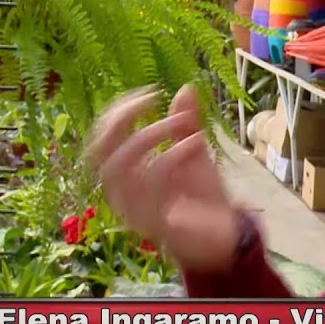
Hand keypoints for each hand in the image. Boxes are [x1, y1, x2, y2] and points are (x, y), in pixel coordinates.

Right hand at [85, 85, 240, 270]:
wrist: (225, 235)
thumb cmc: (203, 195)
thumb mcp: (194, 151)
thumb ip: (186, 122)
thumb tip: (185, 88)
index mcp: (123, 176)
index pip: (100, 141)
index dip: (116, 113)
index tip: (147, 92)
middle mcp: (121, 194)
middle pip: (99, 154)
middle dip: (123, 120)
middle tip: (153, 99)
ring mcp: (135, 210)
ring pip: (120, 168)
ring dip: (150, 136)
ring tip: (182, 122)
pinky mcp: (155, 222)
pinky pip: (153, 185)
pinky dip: (173, 156)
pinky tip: (195, 142)